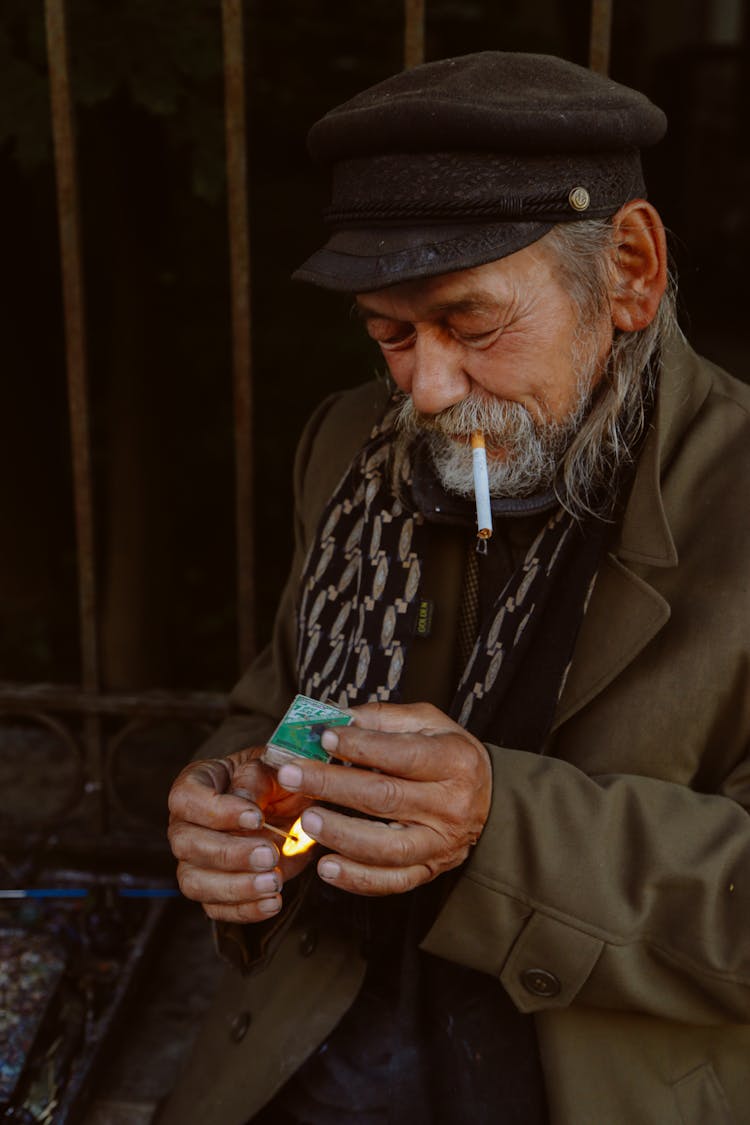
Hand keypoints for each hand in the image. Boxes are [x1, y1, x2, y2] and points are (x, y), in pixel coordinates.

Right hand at [167, 748, 314, 922]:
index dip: (217, 811)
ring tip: (274, 882)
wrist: (291, 809)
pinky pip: (216, 908)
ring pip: (194, 882)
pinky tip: (273, 902)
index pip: (186, 798)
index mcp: (196, 785)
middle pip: (186, 844)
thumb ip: (256, 778)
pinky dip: (245, 910)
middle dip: (229, 853)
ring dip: (235, 886)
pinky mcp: (211, 891)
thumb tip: (244, 801)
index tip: (256, 817)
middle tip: (269, 854)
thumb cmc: (276, 781)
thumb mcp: (272, 769)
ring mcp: (193, 861)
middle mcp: (185, 825)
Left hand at [275, 702, 491, 895]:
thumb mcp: (428, 722)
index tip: (323, 737)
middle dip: (332, 785)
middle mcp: (451, 805)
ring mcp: (440, 843)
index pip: (401, 755)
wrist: (489, 799)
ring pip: (387, 847)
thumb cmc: (449, 754)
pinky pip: (392, 881)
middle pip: (385, 797)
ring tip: (307, 820)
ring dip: (342, 834)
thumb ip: (382, 719)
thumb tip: (336, 719)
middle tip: (292, 774)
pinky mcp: (430, 870)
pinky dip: (357, 878)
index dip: (360, 746)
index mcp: (454, 761)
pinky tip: (327, 866)